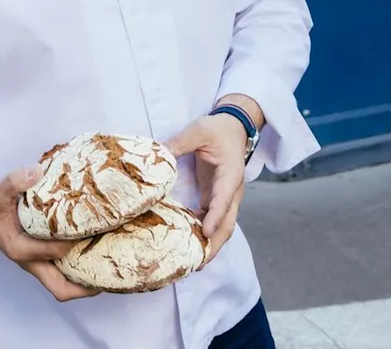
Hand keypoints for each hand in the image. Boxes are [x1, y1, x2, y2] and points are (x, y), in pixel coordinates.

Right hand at [0, 166, 98, 302]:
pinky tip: (95, 250)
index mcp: (20, 249)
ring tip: (111, 263)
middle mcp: (30, 262)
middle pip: (61, 288)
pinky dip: (79, 266)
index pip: (55, 252)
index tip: (96, 230)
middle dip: (87, 286)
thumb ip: (14, 181)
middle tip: (112, 271)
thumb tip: (37, 171)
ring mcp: (36, 262)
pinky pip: (63, 270)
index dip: (76, 243)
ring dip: (86, 279)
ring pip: (64, 282)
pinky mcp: (41, 256)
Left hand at [165, 115, 248, 267]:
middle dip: (213, 244)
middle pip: (227, 224)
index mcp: (230, 174)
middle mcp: (232, 191)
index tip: (204, 233)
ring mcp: (226, 198)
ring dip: (208, 245)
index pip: (224, 199)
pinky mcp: (217, 199)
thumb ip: (178, 142)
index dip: (215, 217)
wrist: (234, 128)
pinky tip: (186, 244)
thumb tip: (156, 155)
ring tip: (190, 262)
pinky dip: (202, 235)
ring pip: (222, 228)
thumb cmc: (218, 129)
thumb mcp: (198, 130)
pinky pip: (213, 221)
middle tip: (195, 263)